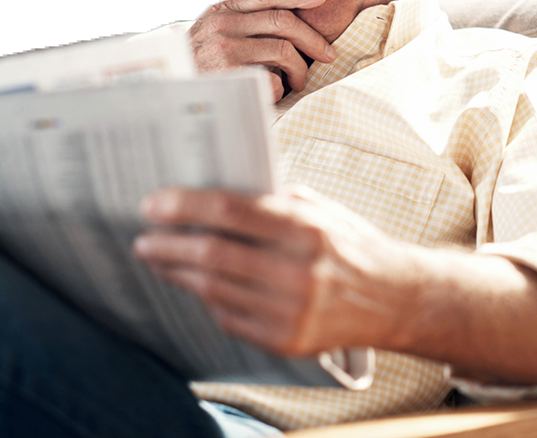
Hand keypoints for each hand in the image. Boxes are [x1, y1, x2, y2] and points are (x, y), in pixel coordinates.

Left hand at [131, 185, 417, 356]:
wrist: (393, 298)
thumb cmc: (351, 243)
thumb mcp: (321, 208)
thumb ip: (272, 201)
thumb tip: (212, 194)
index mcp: (307, 228)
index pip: (232, 211)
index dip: (185, 206)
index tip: (153, 204)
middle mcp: (300, 271)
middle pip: (214, 255)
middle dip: (169, 244)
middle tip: (143, 237)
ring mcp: (292, 310)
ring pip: (214, 289)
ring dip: (177, 272)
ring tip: (158, 258)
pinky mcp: (286, 340)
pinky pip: (229, 317)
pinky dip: (206, 298)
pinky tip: (194, 283)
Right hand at [189, 0, 336, 100]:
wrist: (171, 93)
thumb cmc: (198, 65)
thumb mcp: (212, 34)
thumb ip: (242, 22)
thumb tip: (290, 19)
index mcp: (222, 13)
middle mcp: (223, 27)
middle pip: (283, 22)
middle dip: (313, 39)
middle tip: (328, 54)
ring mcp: (226, 51)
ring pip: (284, 51)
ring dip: (300, 69)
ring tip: (299, 81)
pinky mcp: (231, 78)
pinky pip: (274, 80)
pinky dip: (281, 89)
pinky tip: (275, 94)